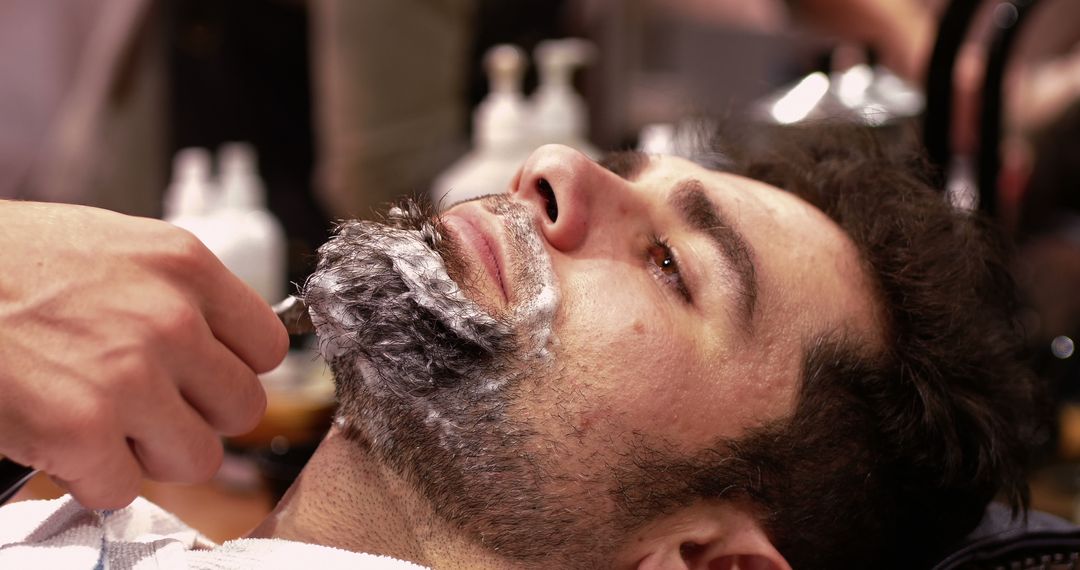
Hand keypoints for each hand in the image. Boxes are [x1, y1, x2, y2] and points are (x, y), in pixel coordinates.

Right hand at [0, 201, 288, 508]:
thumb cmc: (12, 262)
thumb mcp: (116, 247)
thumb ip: (177, 292)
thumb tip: (220, 341)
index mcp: (184, 267)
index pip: (266, 348)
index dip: (232, 370)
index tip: (202, 375)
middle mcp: (171, 321)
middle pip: (243, 409)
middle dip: (199, 416)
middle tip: (152, 407)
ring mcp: (130, 379)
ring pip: (198, 457)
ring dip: (153, 453)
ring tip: (106, 424)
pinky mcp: (81, 432)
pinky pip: (125, 488)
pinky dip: (93, 477)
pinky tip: (64, 441)